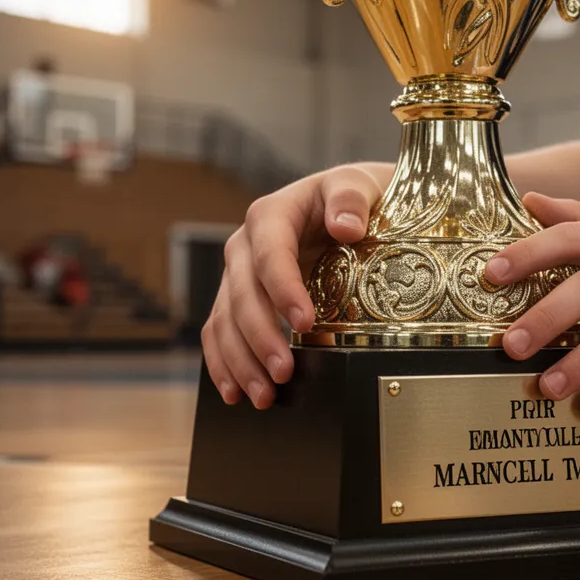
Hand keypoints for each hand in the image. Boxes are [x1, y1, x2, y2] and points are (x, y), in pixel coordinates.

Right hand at [202, 164, 387, 408]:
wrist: (349, 206)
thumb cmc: (354, 196)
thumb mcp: (359, 184)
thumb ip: (351, 197)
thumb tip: (346, 224)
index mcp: (272, 214)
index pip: (270, 254)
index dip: (283, 290)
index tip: (304, 322)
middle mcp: (246, 246)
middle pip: (244, 295)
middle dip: (261, 338)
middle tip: (284, 372)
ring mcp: (239, 275)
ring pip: (226, 321)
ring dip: (241, 361)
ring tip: (263, 395)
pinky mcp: (240, 299)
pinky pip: (220, 332)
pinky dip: (225, 364)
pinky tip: (235, 392)